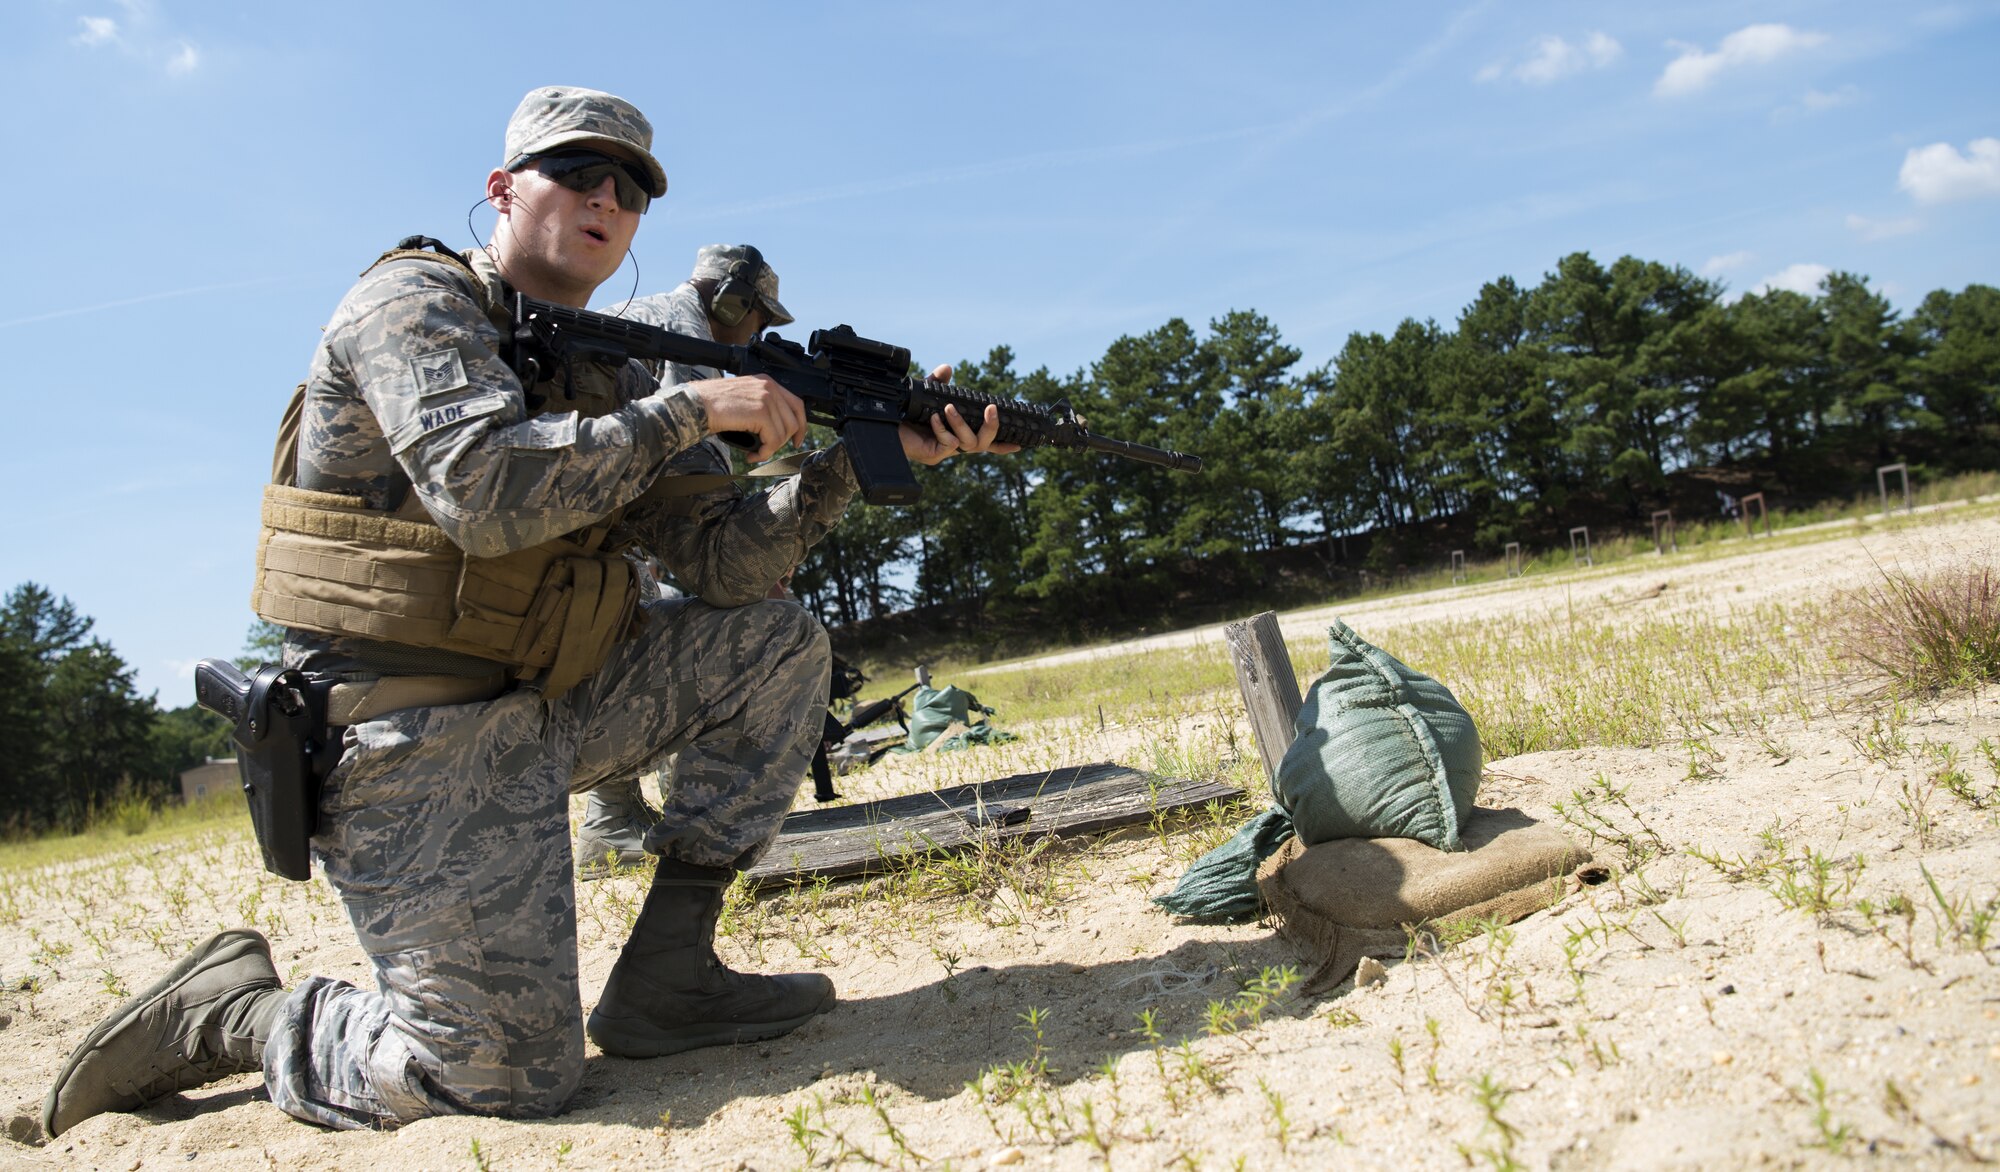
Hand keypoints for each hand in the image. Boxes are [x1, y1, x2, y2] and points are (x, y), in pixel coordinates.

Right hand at [689, 375, 806, 462]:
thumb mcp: (744, 399)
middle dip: (784, 441)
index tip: (796, 440)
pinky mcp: (761, 412)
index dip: (800, 425)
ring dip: (770, 449)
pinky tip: (752, 455)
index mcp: (767, 382)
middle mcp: (770, 387)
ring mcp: (767, 398)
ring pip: (784, 433)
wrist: (696, 404)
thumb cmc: (713, 405)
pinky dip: (764, 453)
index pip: (796, 404)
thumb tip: (777, 429)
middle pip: (793, 421)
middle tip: (768, 450)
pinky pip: (773, 440)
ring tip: (755, 453)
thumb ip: (762, 407)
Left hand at [900, 364, 1023, 465]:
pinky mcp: (933, 456)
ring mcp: (944, 452)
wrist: (879, 425)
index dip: (1003, 443)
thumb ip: (938, 383)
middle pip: (984, 444)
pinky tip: (932, 418)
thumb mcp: (924, 395)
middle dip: (993, 428)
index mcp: (955, 432)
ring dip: (961, 424)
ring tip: (949, 408)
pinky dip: (942, 428)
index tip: (1022, 443)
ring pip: (968, 444)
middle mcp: (953, 444)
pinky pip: (947, 443)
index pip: (984, 440)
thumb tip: (948, 368)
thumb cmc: (901, 413)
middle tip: (992, 410)